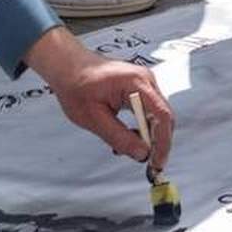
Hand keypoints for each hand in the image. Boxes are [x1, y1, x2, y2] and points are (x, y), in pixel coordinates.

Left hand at [23, 28, 173, 170]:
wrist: (69, 66)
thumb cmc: (77, 85)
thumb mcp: (94, 118)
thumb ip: (119, 137)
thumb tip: (141, 154)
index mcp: (136, 83)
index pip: (161, 115)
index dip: (163, 141)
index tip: (157, 162)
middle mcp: (146, 81)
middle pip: (163, 117)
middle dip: (157, 142)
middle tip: (148, 164)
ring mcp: (144, 83)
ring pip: (156, 116)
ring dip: (146, 136)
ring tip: (125, 149)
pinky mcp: (140, 89)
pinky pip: (148, 112)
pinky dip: (140, 128)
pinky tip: (125, 136)